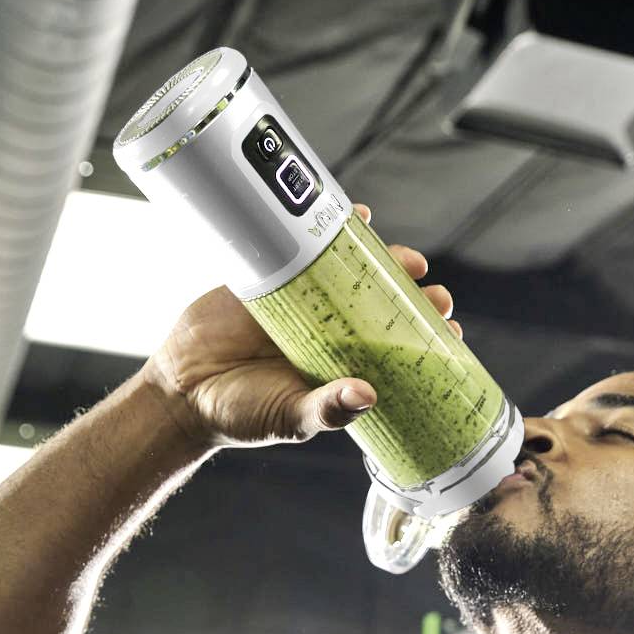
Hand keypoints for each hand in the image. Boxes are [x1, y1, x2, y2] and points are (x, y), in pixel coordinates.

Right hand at [145, 202, 462, 449]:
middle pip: (383, 304)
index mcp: (342, 365)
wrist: (181, 392)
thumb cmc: (240, 414)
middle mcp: (329, 330)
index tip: (451, 332)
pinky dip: (332, 227)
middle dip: (414, 296)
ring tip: (409, 258)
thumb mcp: (289, 417)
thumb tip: (369, 394)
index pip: (396, 349)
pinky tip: (359, 216)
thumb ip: (328, 408)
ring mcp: (302, 299)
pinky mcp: (270, 275)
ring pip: (352, 269)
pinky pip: (305, 244)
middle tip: (436, 296)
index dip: (426, 339)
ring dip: (384, 258)